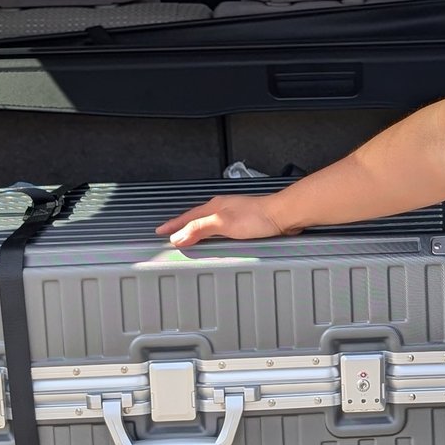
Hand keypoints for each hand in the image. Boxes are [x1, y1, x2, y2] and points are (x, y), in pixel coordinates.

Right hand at [155, 194, 293, 246]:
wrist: (284, 215)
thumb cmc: (259, 216)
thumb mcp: (224, 223)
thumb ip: (200, 229)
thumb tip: (179, 236)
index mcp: (215, 206)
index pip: (187, 217)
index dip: (173, 226)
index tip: (160, 231)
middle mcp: (223, 208)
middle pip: (196, 218)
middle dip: (182, 226)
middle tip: (170, 234)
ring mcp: (234, 214)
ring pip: (208, 222)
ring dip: (196, 229)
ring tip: (187, 237)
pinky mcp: (245, 222)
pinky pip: (221, 228)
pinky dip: (212, 233)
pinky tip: (215, 239)